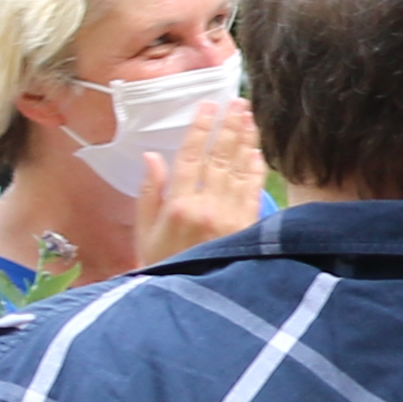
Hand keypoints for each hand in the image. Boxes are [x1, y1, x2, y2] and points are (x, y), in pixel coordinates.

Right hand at [133, 97, 265, 263]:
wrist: (189, 299)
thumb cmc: (161, 264)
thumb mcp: (144, 231)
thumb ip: (150, 192)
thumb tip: (152, 156)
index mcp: (177, 206)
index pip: (191, 157)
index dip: (200, 129)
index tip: (208, 106)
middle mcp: (206, 208)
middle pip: (219, 158)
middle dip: (229, 127)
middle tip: (237, 102)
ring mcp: (230, 218)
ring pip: (239, 170)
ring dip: (245, 141)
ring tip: (250, 117)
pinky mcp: (247, 228)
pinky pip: (253, 191)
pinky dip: (255, 169)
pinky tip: (257, 152)